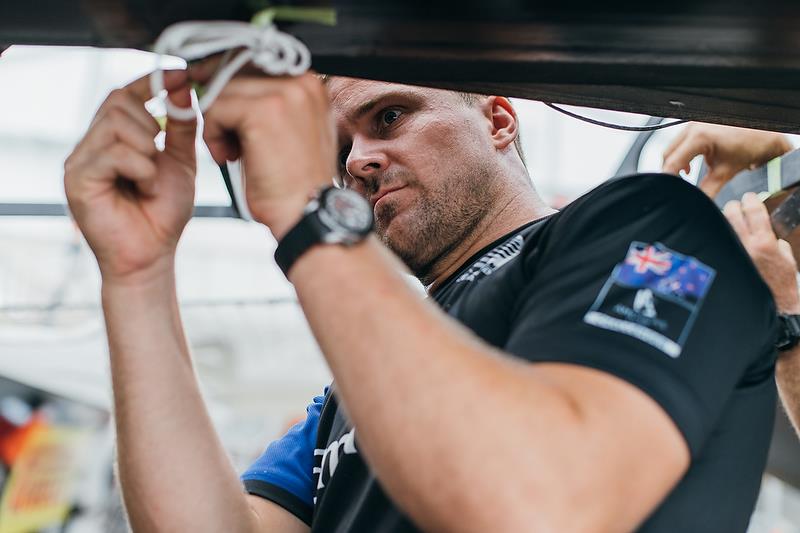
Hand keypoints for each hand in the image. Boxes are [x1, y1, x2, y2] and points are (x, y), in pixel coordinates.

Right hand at [64, 72, 196, 284]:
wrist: (153, 255)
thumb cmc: (163, 213)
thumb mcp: (180, 163)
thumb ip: (181, 127)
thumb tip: (183, 87)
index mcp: (113, 138)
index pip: (124, 93)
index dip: (151, 81)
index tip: (181, 74)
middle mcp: (91, 145)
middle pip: (118, 101)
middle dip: (152, 125)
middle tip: (161, 157)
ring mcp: (80, 160)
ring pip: (118, 125)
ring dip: (149, 152)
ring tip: (152, 180)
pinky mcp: (77, 179)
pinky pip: (115, 153)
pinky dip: (141, 169)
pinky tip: (145, 188)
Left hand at [195, 70, 334, 238]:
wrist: (306, 213)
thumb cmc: (293, 183)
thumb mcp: (286, 132)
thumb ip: (265, 104)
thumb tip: (222, 83)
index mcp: (309, 84)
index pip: (252, 60)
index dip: (226, 80)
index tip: (212, 100)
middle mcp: (301, 81)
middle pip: (234, 69)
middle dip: (218, 102)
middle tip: (222, 138)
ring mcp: (284, 93)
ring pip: (221, 89)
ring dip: (214, 123)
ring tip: (228, 152)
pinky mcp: (264, 110)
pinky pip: (216, 108)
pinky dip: (212, 135)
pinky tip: (226, 156)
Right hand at [662, 123, 791, 197]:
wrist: (765, 133)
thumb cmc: (750, 145)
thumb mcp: (725, 172)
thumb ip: (707, 189)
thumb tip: (696, 201)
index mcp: (699, 136)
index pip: (672, 161)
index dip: (668, 178)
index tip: (669, 189)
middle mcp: (694, 127)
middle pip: (668, 154)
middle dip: (671, 171)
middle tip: (678, 185)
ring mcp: (695, 123)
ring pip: (673, 147)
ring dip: (676, 162)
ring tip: (686, 175)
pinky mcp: (698, 124)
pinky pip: (681, 142)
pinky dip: (683, 154)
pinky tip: (690, 165)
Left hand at [724, 193, 799, 313]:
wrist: (774, 304)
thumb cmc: (781, 282)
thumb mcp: (786, 256)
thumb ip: (773, 238)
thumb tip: (761, 227)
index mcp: (764, 242)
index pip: (753, 210)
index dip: (751, 199)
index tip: (750, 197)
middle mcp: (745, 246)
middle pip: (731, 212)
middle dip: (734, 206)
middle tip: (737, 206)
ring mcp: (731, 254)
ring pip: (720, 225)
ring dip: (724, 220)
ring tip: (729, 222)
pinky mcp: (723, 262)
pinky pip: (717, 242)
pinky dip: (718, 236)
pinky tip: (721, 238)